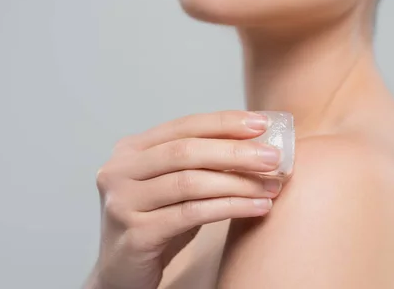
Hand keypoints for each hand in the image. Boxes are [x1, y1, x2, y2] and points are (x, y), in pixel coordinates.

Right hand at [86, 110, 282, 288]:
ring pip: (191, 183)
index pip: (184, 126)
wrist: (123, 271)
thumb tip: (257, 145)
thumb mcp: (173, 185)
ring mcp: (124, 202)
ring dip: (238, 183)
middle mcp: (120, 170)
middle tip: (273, 157)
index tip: (261, 124)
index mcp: (131, 150)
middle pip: (186, 151)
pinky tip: (257, 207)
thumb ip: (200, 163)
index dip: (224, 122)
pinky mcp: (135, 234)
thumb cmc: (156, 222)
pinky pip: (192, 214)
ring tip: (271, 186)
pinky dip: (230, 207)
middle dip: (235, 152)